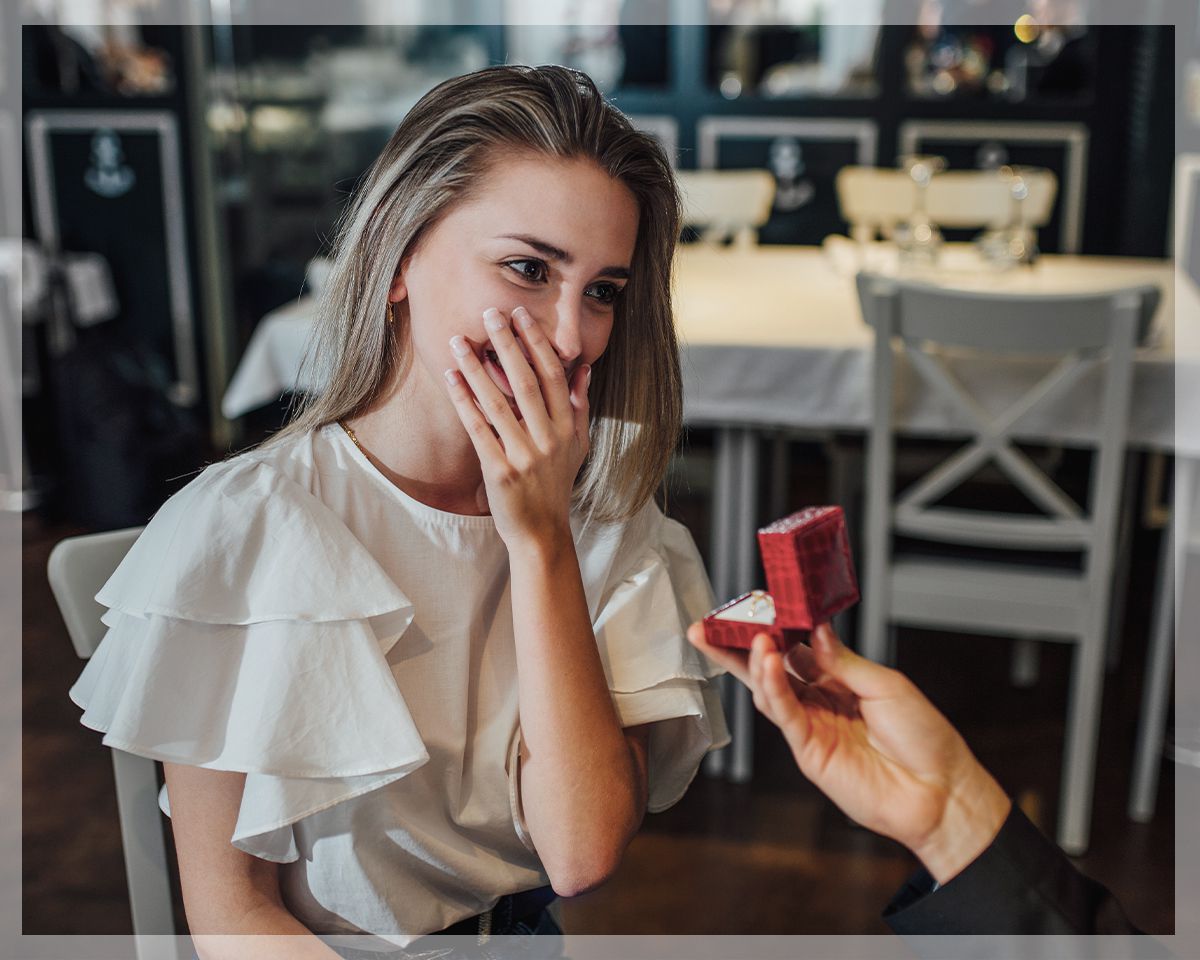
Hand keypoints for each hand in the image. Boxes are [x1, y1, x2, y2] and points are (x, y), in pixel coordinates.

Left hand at [443, 305, 589, 549]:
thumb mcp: (577, 445)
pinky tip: (452, 378)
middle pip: (526, 382)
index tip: (521, 316)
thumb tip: (584, 368)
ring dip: (476, 368)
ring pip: (498, 402)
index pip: (553, 376)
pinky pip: (478, 429)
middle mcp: (548, 439)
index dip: (537, 343)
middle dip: (507, 344)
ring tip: (458, 341)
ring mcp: (524, 455)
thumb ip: (579, 405)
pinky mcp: (499, 471)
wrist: (541, 530)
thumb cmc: (556, 483)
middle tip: (491, 314)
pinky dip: (464, 401)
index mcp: (567, 428)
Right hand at [687, 623, 1010, 882]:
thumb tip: (813, 630)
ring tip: (752, 638)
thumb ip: (843, 660)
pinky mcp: (810, 752)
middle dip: (736, 649)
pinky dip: (772, 689)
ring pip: (769, 691)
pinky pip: (785, 716)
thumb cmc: (925, 737)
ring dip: (756, 664)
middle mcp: (820, 701)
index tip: (752, 608)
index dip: (773, 629)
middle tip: (709, 626)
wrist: (941, 791)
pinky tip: (767, 665)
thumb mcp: (886, 684)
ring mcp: (812, 727)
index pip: (795, 649)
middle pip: (770, 670)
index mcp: (839, 680)